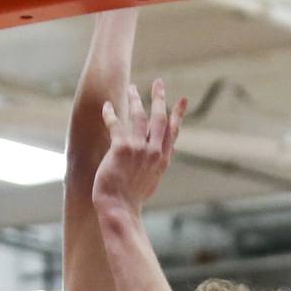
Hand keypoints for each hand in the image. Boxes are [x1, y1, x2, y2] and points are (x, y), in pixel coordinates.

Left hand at [92, 81, 186, 219]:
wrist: (119, 208)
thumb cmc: (132, 198)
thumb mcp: (152, 181)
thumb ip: (159, 163)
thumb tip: (169, 153)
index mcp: (162, 160)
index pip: (173, 132)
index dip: (178, 115)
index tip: (183, 100)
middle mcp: (153, 152)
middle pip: (160, 119)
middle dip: (160, 98)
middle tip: (159, 83)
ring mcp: (138, 149)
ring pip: (139, 117)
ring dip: (136, 100)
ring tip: (132, 88)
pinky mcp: (121, 149)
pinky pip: (117, 125)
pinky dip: (111, 114)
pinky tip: (107, 106)